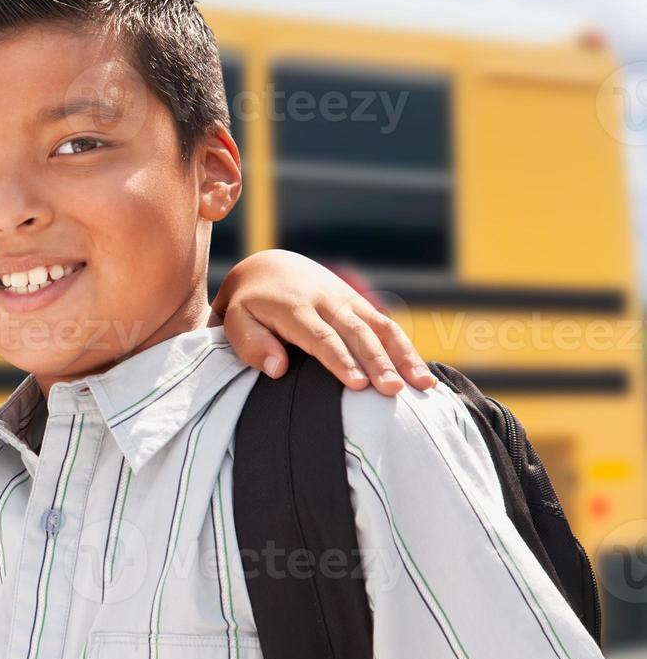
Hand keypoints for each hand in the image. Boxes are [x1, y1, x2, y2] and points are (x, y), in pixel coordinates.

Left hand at [214, 249, 434, 394]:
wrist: (268, 267)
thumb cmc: (248, 304)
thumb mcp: (236, 319)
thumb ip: (251, 343)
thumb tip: (278, 369)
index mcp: (294, 307)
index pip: (321, 336)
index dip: (340, 360)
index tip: (357, 385)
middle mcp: (326, 301)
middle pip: (356, 333)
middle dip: (377, 362)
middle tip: (392, 391)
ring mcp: (347, 300)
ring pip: (380, 327)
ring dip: (403, 357)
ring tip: (422, 386)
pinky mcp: (359, 304)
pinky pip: (387, 326)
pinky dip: (406, 349)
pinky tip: (423, 375)